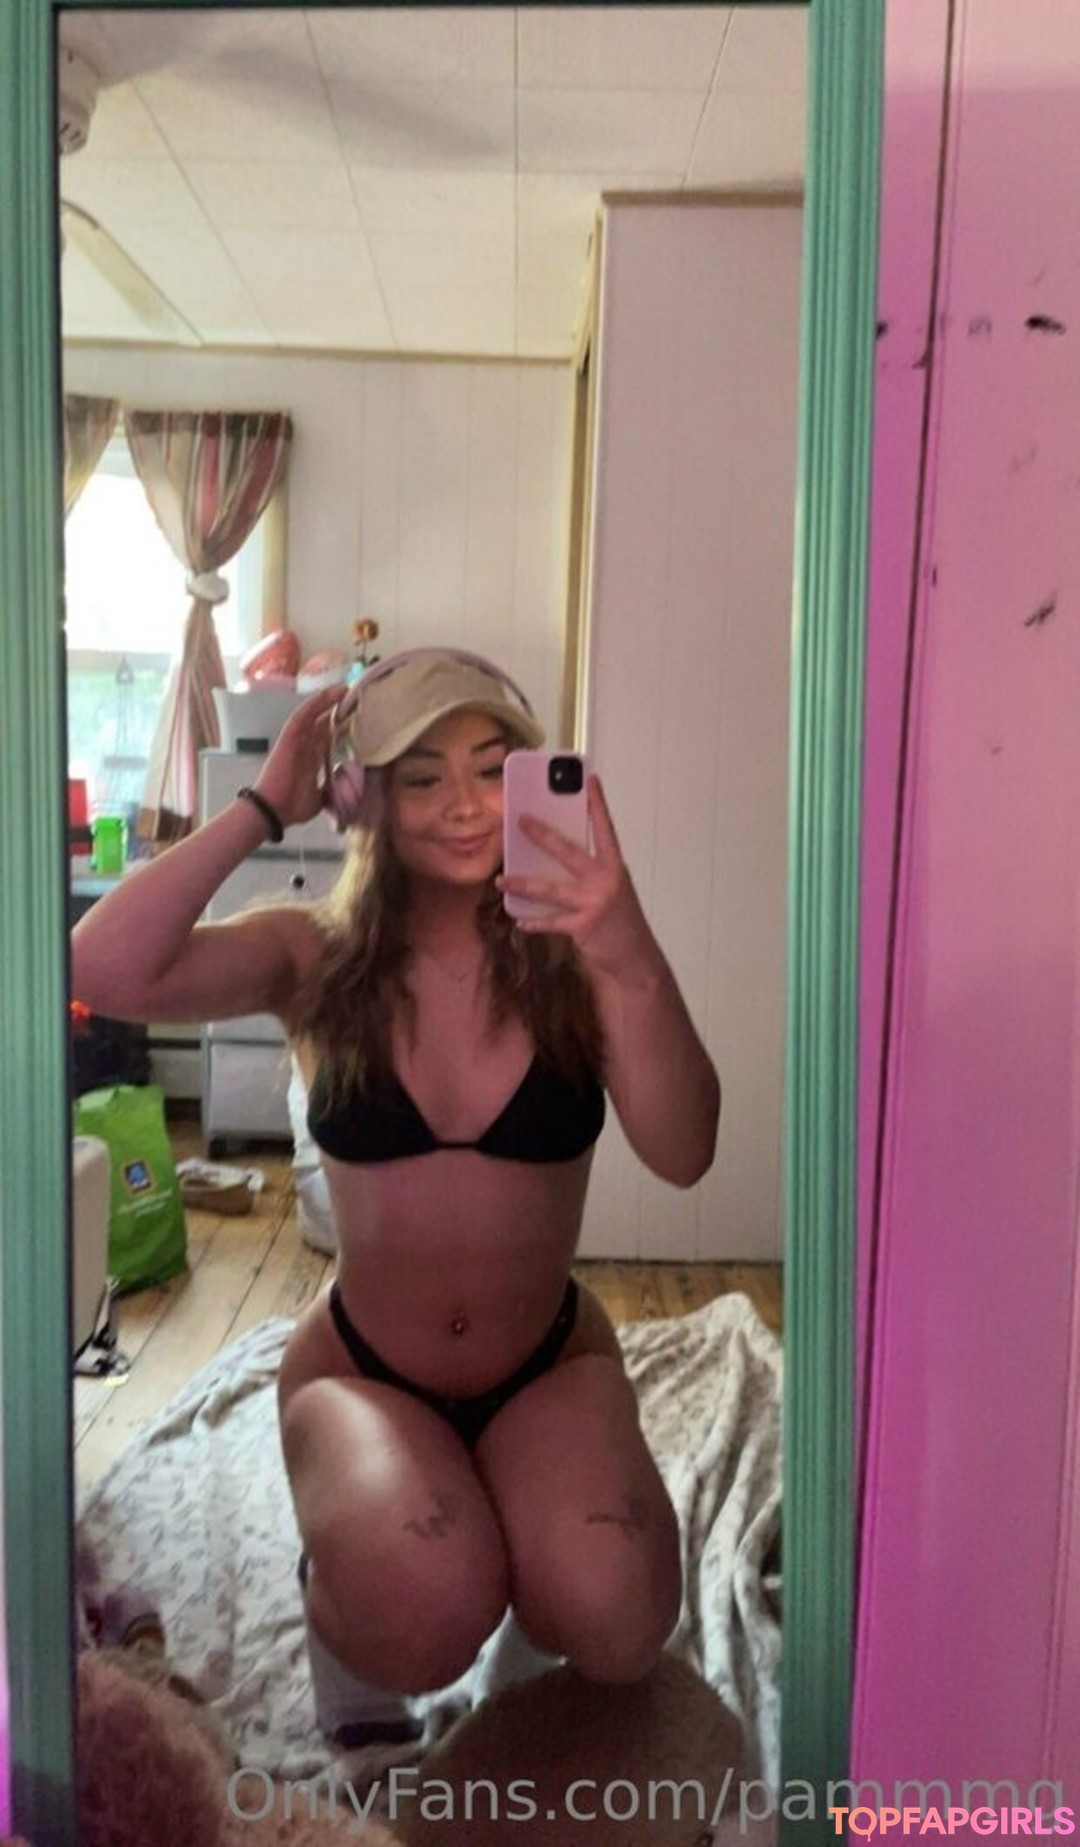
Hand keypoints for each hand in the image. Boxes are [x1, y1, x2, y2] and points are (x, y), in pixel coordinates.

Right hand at [252, 683, 345, 829]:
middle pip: (323, 722)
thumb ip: (330, 792)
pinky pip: (304, 714)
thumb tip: (345, 794)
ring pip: (314, 713)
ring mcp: (296, 739)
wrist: (272, 810)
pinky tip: (331, 692)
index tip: (359, 720)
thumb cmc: (291, 807)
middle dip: (339, 710)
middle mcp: (304, 745)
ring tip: (345, 688)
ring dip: (329, 701)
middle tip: (357, 698)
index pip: (328, 738)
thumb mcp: (319, 799)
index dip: (342, 728)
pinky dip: (317, 702)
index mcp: (310, 759)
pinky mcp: (290, 736)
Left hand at [496, 775, 658, 982]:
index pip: (605, 828)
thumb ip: (589, 873)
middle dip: (542, 835)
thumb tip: (550, 860)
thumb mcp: (611, 890)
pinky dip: (534, 922)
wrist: (635, 957)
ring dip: (522, 884)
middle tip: (520, 820)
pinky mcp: (584, 925)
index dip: (597, 803)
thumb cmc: (620, 920)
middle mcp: (606, 880)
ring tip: (500, 880)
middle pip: (568, 851)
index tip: (589, 779)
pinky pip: (551, 922)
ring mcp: (594, 902)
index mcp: (614, 866)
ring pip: (550, 889)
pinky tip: (520, 921)